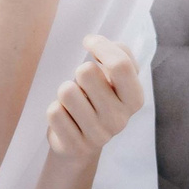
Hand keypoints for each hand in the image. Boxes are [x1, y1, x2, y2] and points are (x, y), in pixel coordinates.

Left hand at [45, 36, 143, 161]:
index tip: (89, 42)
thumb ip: (119, 54)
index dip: (101, 46)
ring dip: (66, 90)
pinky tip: (66, 118)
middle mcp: (120, 119)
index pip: (120, 65)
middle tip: (84, 85)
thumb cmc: (100, 99)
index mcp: (134, 99)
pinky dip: (55, 109)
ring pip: (67, 91)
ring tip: (74, 101)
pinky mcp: (75, 146)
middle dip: (80, 72)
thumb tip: (96, 43)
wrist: (84, 142)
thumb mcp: (117, 77)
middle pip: (87, 72)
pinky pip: (54, 113)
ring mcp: (98, 136)